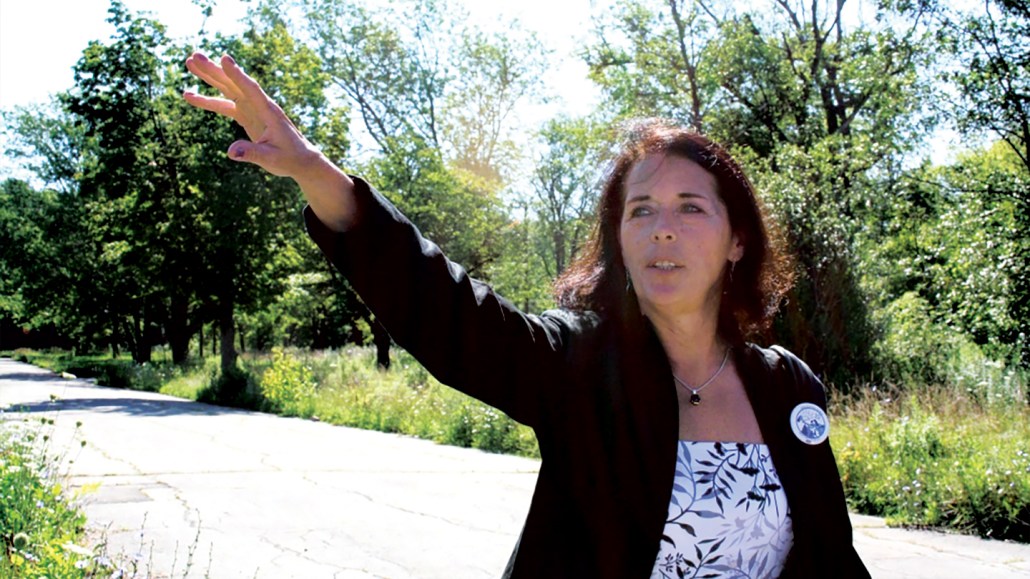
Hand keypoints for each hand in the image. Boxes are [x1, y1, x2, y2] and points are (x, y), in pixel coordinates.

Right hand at [183, 53, 320, 177]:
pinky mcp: (247, 116)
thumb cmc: (289, 159)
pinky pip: (225, 105)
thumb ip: (251, 153)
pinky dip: (208, 101)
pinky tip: (189, 96)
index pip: (251, 89)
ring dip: (209, 77)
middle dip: (214, 70)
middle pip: (234, 84)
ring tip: (189, 63)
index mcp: (269, 112)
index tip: (224, 59)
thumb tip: (230, 152)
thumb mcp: (270, 159)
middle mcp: (260, 105)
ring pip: (228, 89)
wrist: (300, 160)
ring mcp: (252, 109)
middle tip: (194, 56)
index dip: (237, 75)